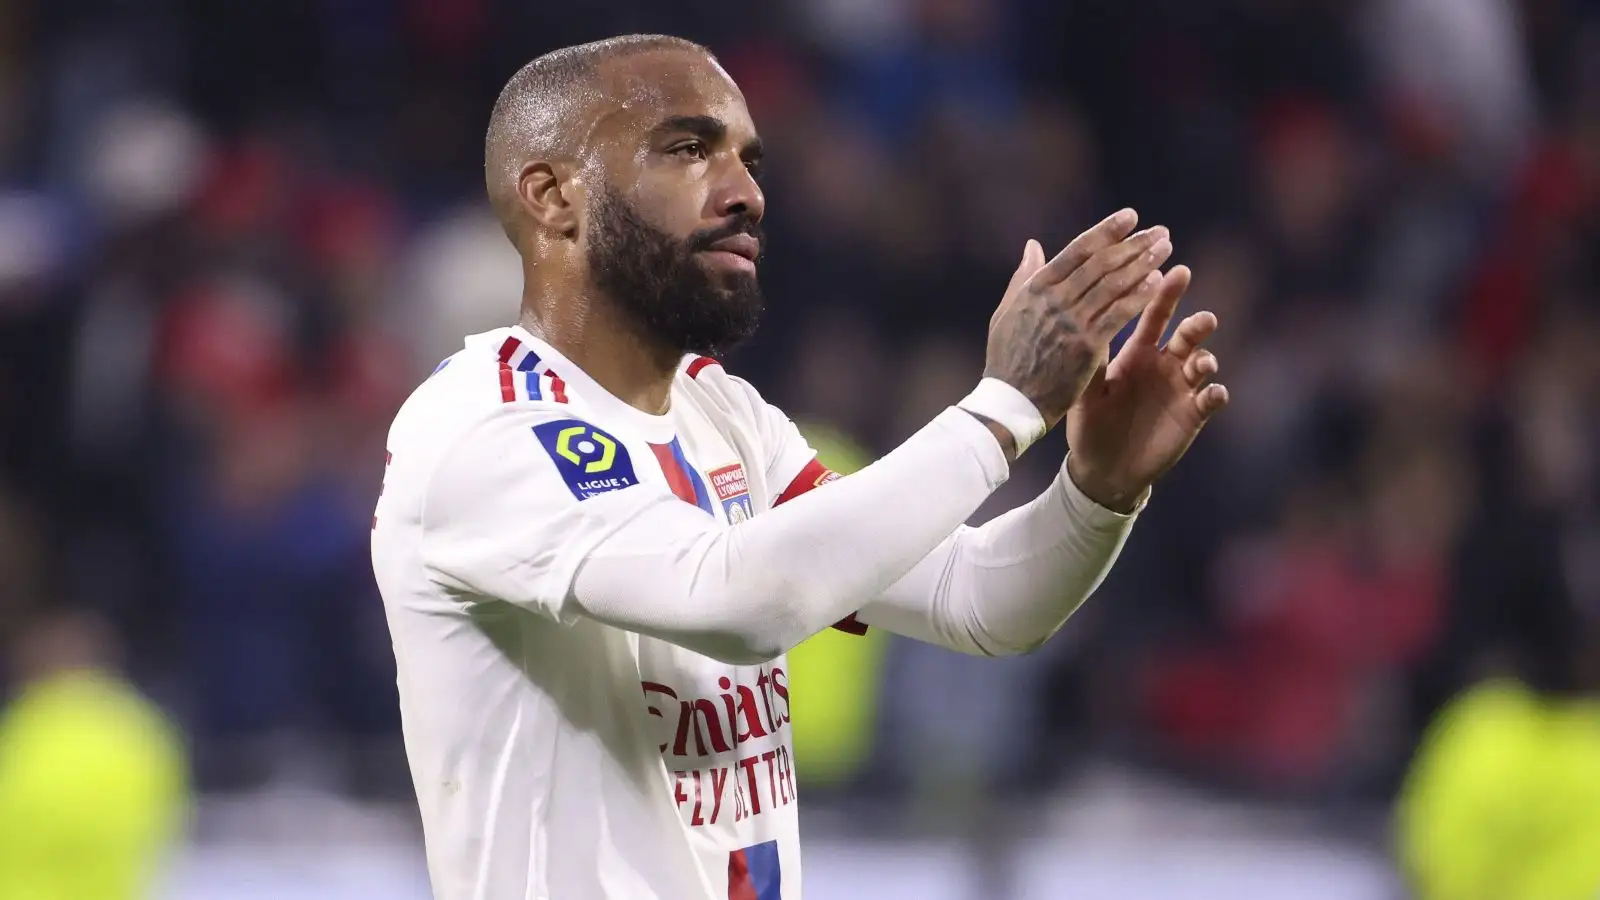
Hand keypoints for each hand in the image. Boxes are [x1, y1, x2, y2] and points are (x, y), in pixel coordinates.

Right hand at [984, 209, 1173, 428]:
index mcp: (1035, 288)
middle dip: (1133, 245)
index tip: (1130, 217)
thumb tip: (1033, 245)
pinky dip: (1138, 296)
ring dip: (1142, 264)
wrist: (1010, 403)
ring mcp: (1070, 323)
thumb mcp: (1006, 313)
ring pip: (1113, 285)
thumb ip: (1023, 277)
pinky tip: (1158, 282)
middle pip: (1101, 263)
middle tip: (1160, 232)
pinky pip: (1118, 315)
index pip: (1077, 250)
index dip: (1106, 231)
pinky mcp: (1086, 347)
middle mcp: (1054, 300)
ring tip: (1164, 250)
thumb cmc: (1007, 360)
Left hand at [1065, 265, 1228, 511]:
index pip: (1155, 315)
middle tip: (1203, 319)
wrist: (1102, 468)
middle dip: (1197, 324)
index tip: (1177, 271)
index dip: (1165, 293)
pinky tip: (1214, 392)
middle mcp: (1164, 364)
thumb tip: (1082, 319)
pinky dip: (1216, 394)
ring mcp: (1181, 388)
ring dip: (1207, 358)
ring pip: (1203, 363)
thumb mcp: (1085, 390)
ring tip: (1202, 362)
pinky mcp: (1193, 414)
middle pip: (1187, 334)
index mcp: (1137, 352)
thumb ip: (1089, 359)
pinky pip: (1211, 399)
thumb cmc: (1089, 424)